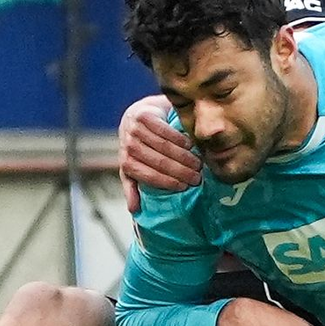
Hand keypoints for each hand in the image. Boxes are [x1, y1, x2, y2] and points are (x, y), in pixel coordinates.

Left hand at [119, 94, 201, 213]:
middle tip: (197, 177)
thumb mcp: (133, 167)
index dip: (168, 182)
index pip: (150, 176)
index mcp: (126, 164)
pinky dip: (179, 139)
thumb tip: (134, 210)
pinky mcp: (144, 116)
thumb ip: (133, 187)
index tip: (185, 186)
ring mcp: (134, 130)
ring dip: (184, 156)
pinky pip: (165, 131)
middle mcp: (128, 146)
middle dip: (181, 171)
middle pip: (160, 162)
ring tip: (198, 163)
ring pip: (164, 147)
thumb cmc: (139, 146)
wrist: (138, 115)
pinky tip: (190, 145)